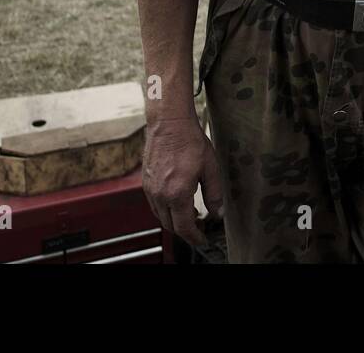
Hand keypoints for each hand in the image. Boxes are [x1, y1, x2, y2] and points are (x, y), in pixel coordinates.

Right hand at [142, 115, 223, 246]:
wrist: (169, 123)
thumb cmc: (189, 141)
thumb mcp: (210, 168)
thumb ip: (214, 193)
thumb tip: (218, 212)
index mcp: (176, 194)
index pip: (184, 227)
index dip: (195, 237)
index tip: (203, 240)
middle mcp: (159, 195)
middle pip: (170, 225)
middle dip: (185, 230)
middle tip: (199, 226)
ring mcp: (149, 189)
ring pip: (160, 216)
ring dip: (174, 220)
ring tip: (190, 213)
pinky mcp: (145, 182)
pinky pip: (154, 204)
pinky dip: (165, 209)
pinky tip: (177, 200)